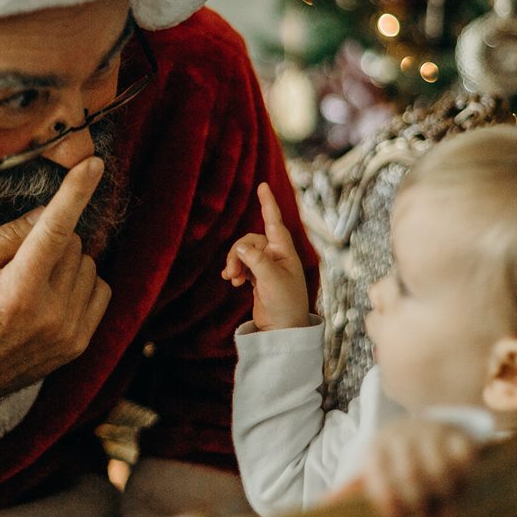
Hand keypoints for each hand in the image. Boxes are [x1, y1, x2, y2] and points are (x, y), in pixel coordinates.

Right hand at [0, 156, 111, 457]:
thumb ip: (7, 235)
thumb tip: (48, 213)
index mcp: (17, 291)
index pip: (55, 230)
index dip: (75, 192)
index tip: (93, 164)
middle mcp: (50, 314)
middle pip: (73, 243)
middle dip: (50, 239)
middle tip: (16, 263)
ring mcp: (69, 334)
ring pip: (89, 264)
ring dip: (67, 262)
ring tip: (30, 284)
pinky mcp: (79, 346)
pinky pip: (101, 290)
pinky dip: (81, 282)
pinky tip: (51, 295)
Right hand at [221, 182, 308, 329]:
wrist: (283, 330)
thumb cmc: (285, 304)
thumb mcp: (271, 280)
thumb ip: (256, 260)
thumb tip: (240, 247)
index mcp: (285, 251)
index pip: (274, 222)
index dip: (268, 203)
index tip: (262, 185)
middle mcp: (276, 255)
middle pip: (250, 240)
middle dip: (237, 253)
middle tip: (232, 273)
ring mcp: (267, 266)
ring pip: (243, 252)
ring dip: (235, 263)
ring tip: (232, 280)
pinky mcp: (259, 278)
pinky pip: (242, 264)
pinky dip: (236, 270)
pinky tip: (232, 281)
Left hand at [360, 418, 477, 516]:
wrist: (424, 426)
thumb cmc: (395, 459)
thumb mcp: (372, 468)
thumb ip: (353, 486)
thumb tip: (327, 502)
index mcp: (376, 446)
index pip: (379, 475)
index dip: (389, 502)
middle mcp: (401, 435)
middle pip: (411, 476)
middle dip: (418, 505)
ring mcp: (429, 432)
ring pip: (440, 469)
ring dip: (444, 496)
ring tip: (441, 509)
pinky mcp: (456, 435)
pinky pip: (463, 457)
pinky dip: (465, 477)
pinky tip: (458, 488)